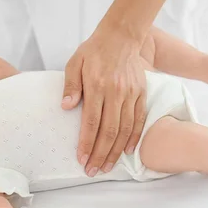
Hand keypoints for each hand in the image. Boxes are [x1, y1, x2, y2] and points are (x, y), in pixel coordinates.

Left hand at [62, 22, 148, 175]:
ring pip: (124, 129)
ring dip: (115, 151)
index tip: (81, 159)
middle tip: (93, 171)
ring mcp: (131, 93)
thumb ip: (70, 86)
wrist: (120, 36)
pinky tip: (127, 151)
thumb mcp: (74, 63)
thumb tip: (65, 107)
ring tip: (107, 167)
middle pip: (108, 130)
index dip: (86, 143)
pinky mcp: (141, 93)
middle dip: (99, 154)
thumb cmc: (93, 51)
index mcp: (97, 85)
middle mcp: (115, 92)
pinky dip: (134, 137)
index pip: (91, 121)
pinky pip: (139, 119)